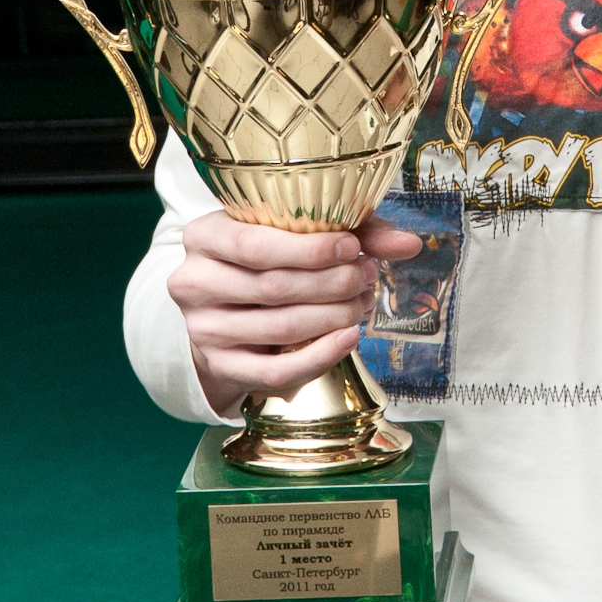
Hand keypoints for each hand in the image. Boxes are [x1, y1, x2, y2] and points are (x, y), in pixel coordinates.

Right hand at [167, 211, 422, 420]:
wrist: (224, 309)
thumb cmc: (266, 259)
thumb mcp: (297, 233)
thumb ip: (352, 231)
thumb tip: (408, 243)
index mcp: (203, 236)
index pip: (254, 244)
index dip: (309, 249)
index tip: (352, 247)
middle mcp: (193, 282)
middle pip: (272, 287)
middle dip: (331, 283)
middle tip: (367, 276)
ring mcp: (203, 329)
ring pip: (279, 328)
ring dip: (332, 316)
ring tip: (362, 302)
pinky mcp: (221, 367)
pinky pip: (276, 370)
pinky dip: (320, 356)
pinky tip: (349, 337)